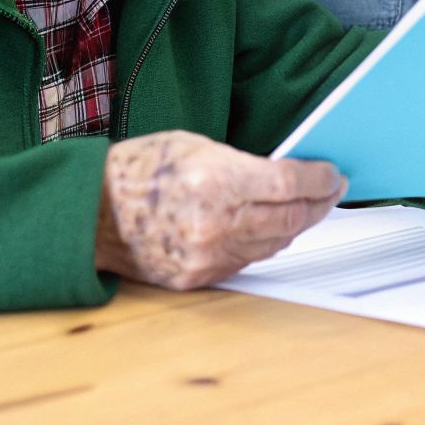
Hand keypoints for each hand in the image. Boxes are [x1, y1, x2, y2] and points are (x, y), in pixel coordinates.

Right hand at [94, 129, 346, 289]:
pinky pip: (247, 261)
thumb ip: (243, 163)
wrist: (90, 213)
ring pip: (274, 243)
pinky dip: (263, 243)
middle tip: (331, 192)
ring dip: (295, 225)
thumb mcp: (195, 146)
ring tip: (306, 208)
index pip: (289, 183)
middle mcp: (215, 223)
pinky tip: (268, 228)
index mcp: (215, 181)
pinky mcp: (198, 277)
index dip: (320, 180)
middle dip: (319, 204)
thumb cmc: (138, 171)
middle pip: (290, 218)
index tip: (334, 175)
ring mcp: (207, 255)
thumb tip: (287, 175)